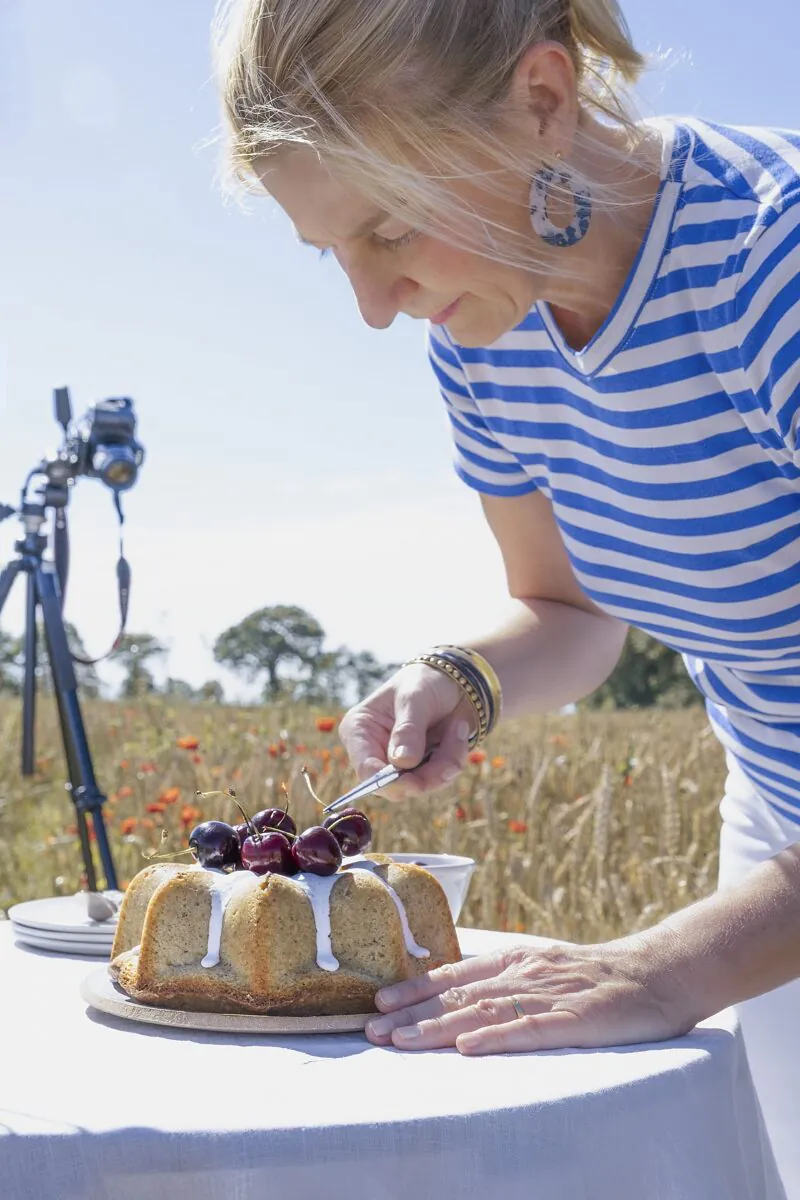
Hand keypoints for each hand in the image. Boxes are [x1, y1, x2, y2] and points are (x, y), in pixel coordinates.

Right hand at [338, 663, 473, 796]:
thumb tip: (402, 762)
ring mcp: (399, 765)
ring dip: (446, 762)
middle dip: (427, 776)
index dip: (388, 782)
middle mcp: (375, 752)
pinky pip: (439, 779)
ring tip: (458, 728)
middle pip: (394, 787)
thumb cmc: (425, 681)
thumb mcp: (415, 698)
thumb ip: (408, 730)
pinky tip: (458, 732)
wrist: (454, 680)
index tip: (416, 781)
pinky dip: (454, 758)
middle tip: (450, 759)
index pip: (365, 769)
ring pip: (421, 786)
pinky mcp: (422, 769)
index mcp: (360, 732)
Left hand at [365, 936, 699, 1054]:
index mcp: (518, 960)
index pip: (456, 974)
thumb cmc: (600, 976)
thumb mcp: (546, 966)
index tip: (379, 1003)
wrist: (660, 973)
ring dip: (439, 1028)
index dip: (415, 989)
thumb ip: (507, 977)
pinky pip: (531, 1030)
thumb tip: (457, 987)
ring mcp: (550, 995)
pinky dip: (497, 1038)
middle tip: (372, 1031)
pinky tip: (469, 1048)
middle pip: (460, 995)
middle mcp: (526, 973)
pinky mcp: (577, 1020)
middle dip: (412, 1014)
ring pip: (484, 1012)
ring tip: (402, 1042)